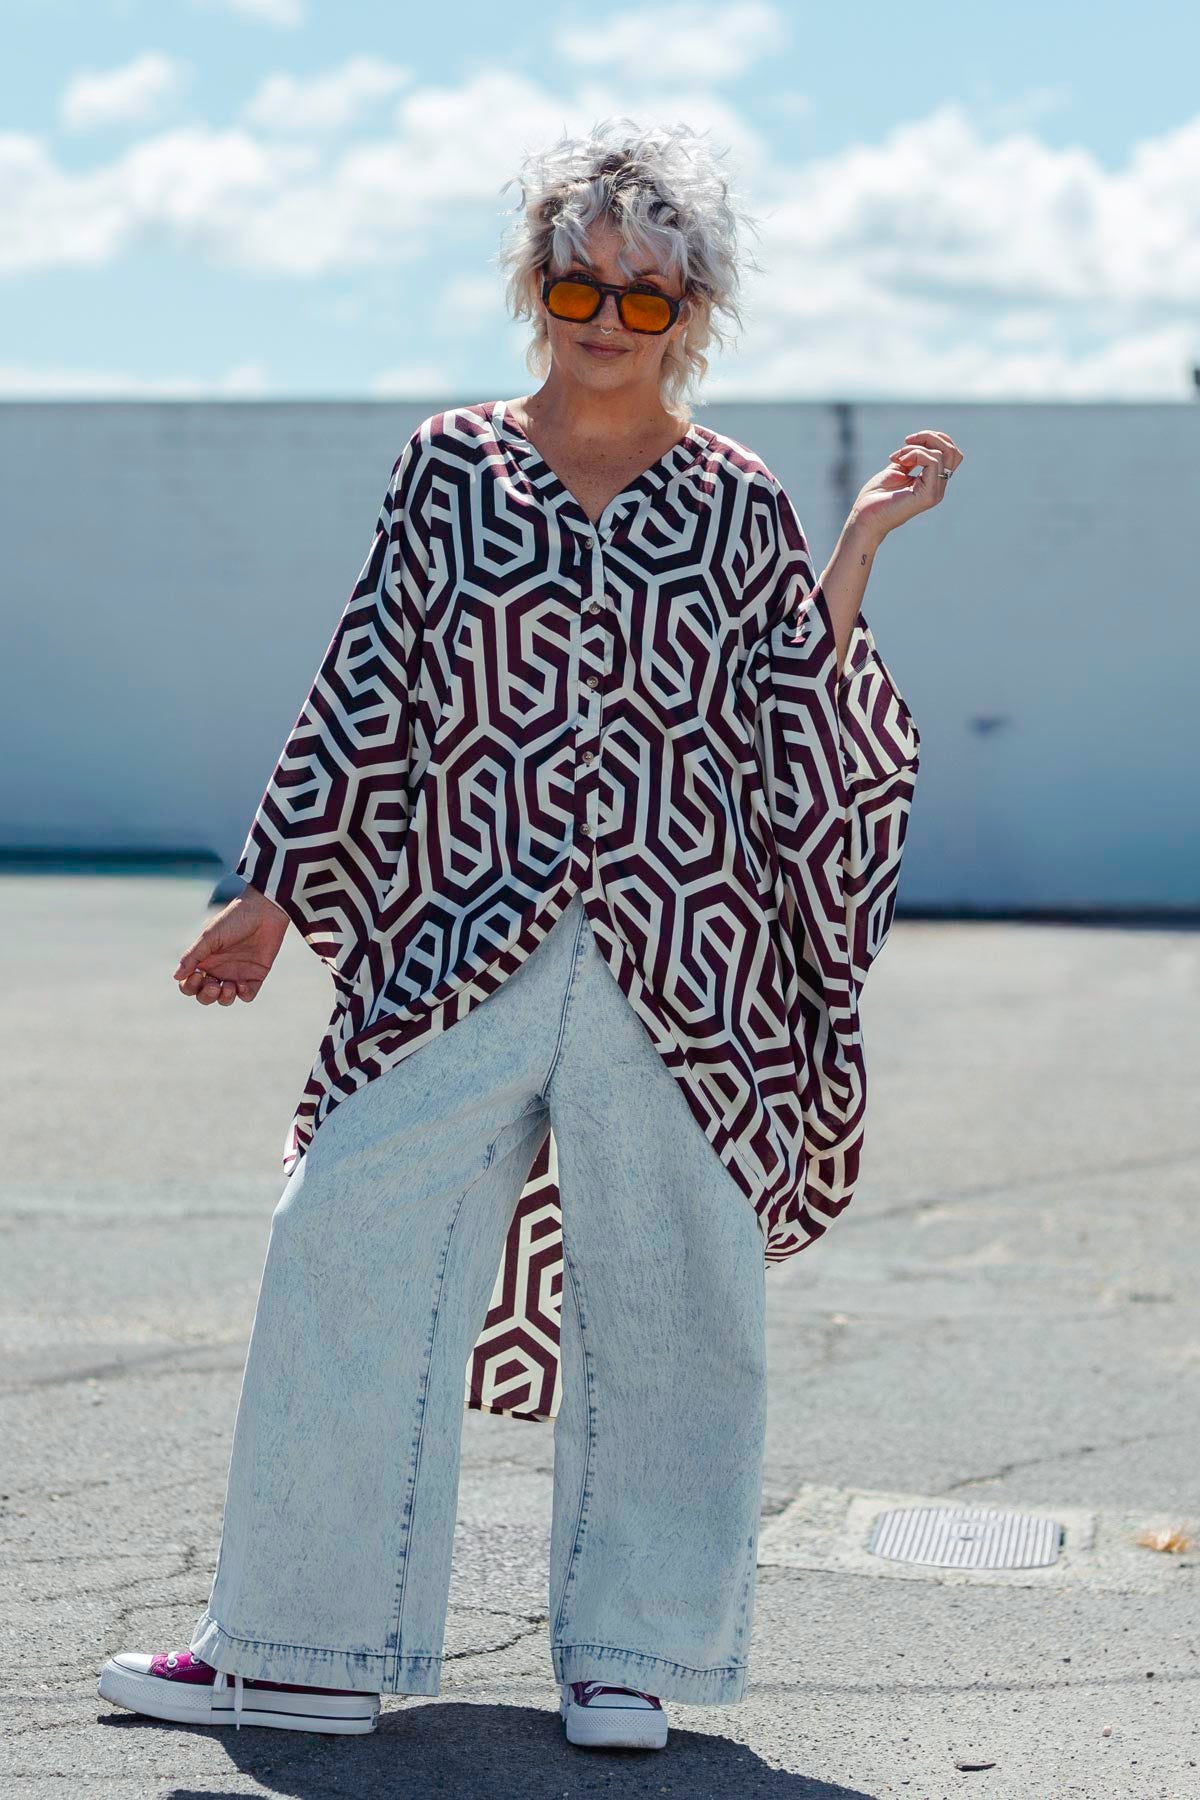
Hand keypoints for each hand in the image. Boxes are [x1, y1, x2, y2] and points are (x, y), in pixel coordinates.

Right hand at [173, 887, 288, 1005]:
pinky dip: (243, 995)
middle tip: (213, 984)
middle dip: (206, 995)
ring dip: (224, 998)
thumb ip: (193, 956)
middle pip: (205, 995)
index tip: (198, 974)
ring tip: (228, 986)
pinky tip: (242, 984)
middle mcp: (219, 970)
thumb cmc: (234, 919)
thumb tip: (176, 976)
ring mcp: (237, 974)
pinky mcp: (256, 975)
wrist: (264, 911)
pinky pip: (247, 995)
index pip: (190, 983)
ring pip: (225, 999)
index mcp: (205, 960)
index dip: (189, 986)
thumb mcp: (209, 937)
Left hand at [850, 429, 964, 541]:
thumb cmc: (876, 496)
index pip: (950, 454)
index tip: (908, 440)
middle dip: (931, 437)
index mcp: (932, 481)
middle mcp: (938, 488)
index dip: (934, 438)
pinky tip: (900, 462)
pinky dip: (915, 454)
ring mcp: (935, 492)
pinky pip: (932, 462)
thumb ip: (912, 457)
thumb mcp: (898, 469)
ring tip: (897, 458)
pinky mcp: (928, 495)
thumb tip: (922, 442)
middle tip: (907, 440)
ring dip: (916, 448)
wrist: (865, 516)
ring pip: (941, 454)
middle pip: (953, 452)